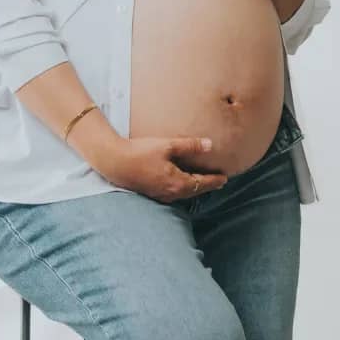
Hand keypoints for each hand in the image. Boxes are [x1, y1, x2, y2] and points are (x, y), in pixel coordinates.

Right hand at [95, 136, 228, 203]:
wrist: (115, 162)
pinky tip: (180, 183)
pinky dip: (182, 188)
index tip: (225, 178)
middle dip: (206, 185)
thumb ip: (190, 146)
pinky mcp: (151, 192)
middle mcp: (171, 192)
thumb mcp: (168, 146)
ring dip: (194, 188)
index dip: (214, 180)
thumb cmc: (141, 152)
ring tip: (201, 182)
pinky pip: (173, 193)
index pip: (202, 183)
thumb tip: (210, 145)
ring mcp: (160, 194)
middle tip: (218, 182)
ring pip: (183, 193)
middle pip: (194, 190)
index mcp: (177, 182)